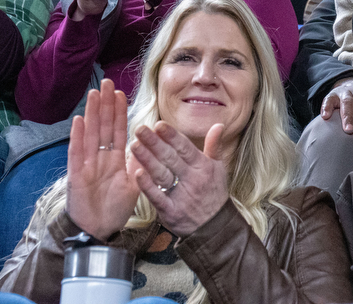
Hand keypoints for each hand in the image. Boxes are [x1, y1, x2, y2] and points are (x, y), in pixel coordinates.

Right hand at [66, 79, 139, 239]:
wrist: (98, 231)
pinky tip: (80, 120)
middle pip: (103, 126)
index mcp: (114, 159)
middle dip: (105, 104)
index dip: (119, 111)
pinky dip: (78, 136)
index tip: (120, 92)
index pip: (118, 130)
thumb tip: (151, 147)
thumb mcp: (134, 184)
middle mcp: (99, 157)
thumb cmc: (114, 209)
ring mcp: (87, 163)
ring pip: (90, 133)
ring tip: (94, 93)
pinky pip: (77, 152)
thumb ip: (140, 165)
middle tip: (106, 82)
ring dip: (92, 113)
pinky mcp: (76, 174)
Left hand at [131, 121, 229, 236]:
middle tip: (140, 129)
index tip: (158, 124)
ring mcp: (181, 196)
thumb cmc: (214, 193)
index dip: (172, 136)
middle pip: (170, 158)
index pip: (185, 148)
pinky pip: (158, 197)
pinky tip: (137, 173)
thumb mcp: (218, 168)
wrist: (215, 228)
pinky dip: (147, 186)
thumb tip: (218, 124)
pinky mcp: (171, 212)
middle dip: (154, 142)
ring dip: (147, 159)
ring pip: (162, 174)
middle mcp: (192, 179)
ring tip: (134, 145)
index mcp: (203, 166)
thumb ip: (214, 146)